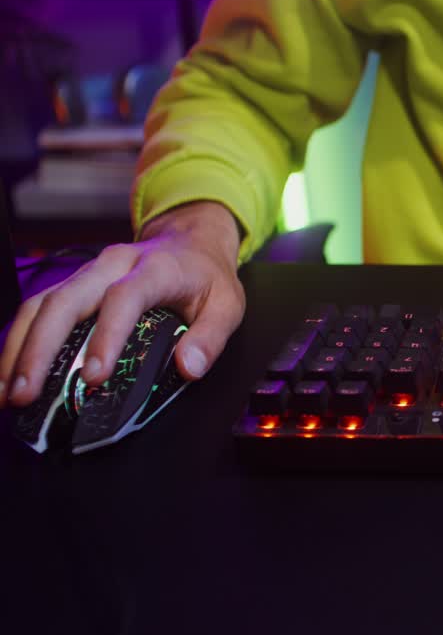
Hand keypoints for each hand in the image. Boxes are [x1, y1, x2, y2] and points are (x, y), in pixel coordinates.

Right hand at [0, 201, 245, 408]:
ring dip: (19, 349)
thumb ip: (212, 337)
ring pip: (41, 304)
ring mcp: (88, 273)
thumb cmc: (206, 275)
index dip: (106, 337)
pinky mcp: (74, 284)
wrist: (191, 239)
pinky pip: (38, 308)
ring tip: (7, 392)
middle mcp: (113, 265)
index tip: (94, 377)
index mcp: (154, 269)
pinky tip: (10, 371)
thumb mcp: (228, 304)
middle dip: (40, 350)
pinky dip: (21, 340)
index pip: (123, 299)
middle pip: (64, 301)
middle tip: (26, 395)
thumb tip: (189, 368)